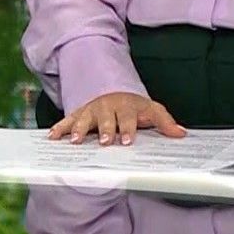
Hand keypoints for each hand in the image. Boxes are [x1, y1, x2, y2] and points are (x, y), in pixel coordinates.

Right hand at [49, 91, 186, 145]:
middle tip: (103, 141)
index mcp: (127, 107)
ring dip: (78, 129)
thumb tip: (181, 134)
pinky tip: (52, 136)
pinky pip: (67, 119)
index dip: (127, 129)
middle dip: (104, 130)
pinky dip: (59, 127)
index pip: (128, 118)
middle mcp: (108, 107)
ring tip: (74, 141)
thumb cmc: (134, 106)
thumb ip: (165, 122)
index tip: (126, 141)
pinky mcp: (79, 113)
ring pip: (84, 118)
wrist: (114, 91)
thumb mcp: (152, 109)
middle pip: (106, 119)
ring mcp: (92, 110)